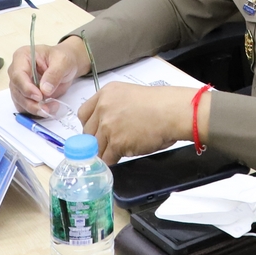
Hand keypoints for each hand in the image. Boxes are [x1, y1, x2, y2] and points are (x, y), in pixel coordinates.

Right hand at [8, 36, 89, 116]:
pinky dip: (36, 112)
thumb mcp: (62, 61)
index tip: (39, 96)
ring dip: (34, 109)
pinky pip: (26, 108)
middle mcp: (16, 71)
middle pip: (17, 91)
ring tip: (52, 108)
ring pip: (20, 102)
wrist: (65, 65)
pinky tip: (49, 109)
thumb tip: (45, 90)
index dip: (26, 88)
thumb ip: (54, 74)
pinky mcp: (24, 96)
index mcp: (22, 57)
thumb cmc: (62, 58)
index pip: (18, 75)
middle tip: (46, 109)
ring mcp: (19, 85)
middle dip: (31, 103)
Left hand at [79, 83, 200, 163]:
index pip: (83, 113)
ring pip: (96, 147)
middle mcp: (103, 108)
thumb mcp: (129, 96)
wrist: (172, 111)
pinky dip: (113, 161)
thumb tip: (104, 126)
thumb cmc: (159, 104)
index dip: (90, 126)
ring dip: (106, 151)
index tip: (95, 132)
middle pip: (88, 132)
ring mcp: (108, 125)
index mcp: (106, 93)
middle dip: (97, 140)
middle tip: (109, 143)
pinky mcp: (116, 142)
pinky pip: (107, 158)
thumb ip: (113, 107)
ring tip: (119, 150)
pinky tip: (122, 156)